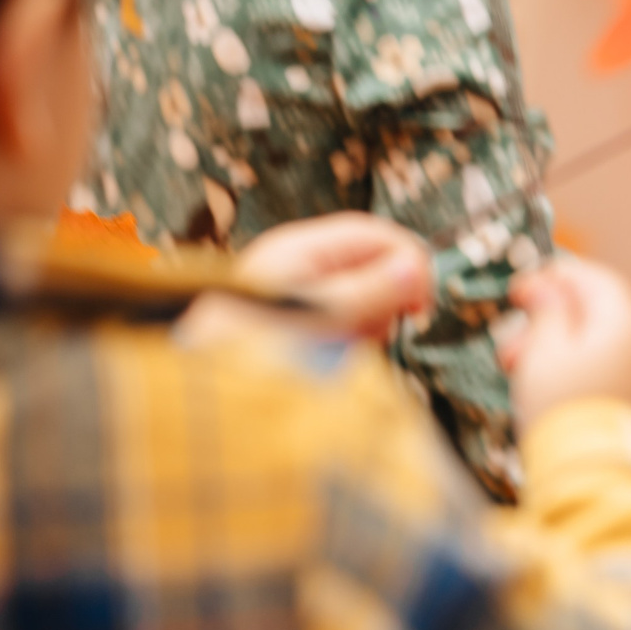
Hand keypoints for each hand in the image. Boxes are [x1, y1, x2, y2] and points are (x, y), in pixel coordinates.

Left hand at [233, 214, 431, 341]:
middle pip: (371, 267)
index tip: (423, 300)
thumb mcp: (324, 315)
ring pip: (362, 301)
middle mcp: (300, 268)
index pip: (373, 234)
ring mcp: (301, 299)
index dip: (406, 259)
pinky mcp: (301, 330)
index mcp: (301, 249)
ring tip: (350, 350)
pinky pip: (345, 327)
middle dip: (386, 299)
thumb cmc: (255, 347)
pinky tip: (338, 360)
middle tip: (384, 330)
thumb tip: (416, 268)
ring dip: (369, 326)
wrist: (207, 394)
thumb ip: (372, 290)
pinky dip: (351, 343)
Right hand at [502, 255, 630, 438]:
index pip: (594, 280)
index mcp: (630, 322)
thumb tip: (549, 290)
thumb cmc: (567, 413)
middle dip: (554, 328)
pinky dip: (595, 381)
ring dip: (570, 358)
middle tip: (509, 353)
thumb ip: (547, 316)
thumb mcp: (543, 357)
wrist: (607, 484)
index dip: (553, 280)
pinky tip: (564, 402)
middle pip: (603, 319)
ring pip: (613, 353)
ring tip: (529, 383)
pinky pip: (627, 381)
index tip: (517, 292)